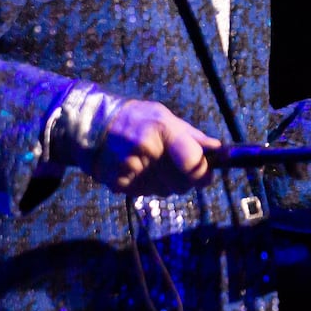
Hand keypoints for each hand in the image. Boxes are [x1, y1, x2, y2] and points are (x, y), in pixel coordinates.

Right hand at [85, 99, 221, 196]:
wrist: (93, 125)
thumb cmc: (135, 118)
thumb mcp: (163, 116)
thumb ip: (191, 135)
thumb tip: (217, 148)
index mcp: (163, 130)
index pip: (193, 162)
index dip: (202, 171)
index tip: (206, 173)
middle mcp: (148, 151)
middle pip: (182, 184)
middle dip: (185, 179)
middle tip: (175, 165)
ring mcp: (132, 170)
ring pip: (164, 192)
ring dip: (165, 183)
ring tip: (152, 163)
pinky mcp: (119, 184)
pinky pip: (145, 194)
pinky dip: (146, 186)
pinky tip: (138, 170)